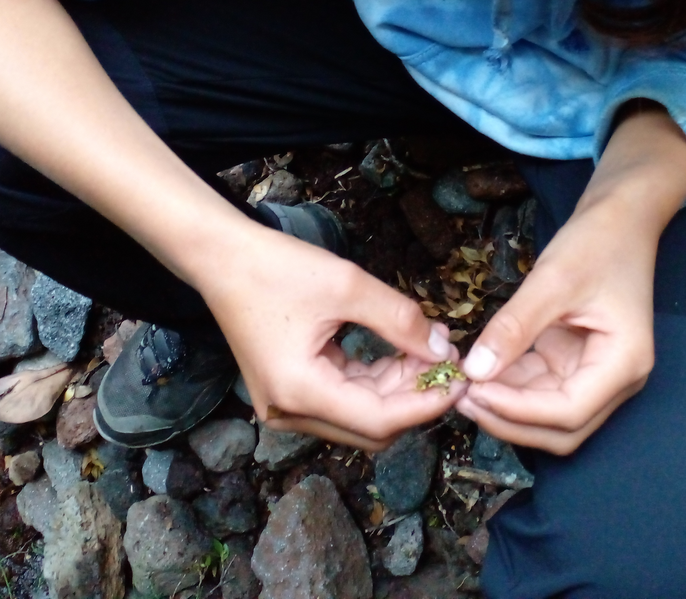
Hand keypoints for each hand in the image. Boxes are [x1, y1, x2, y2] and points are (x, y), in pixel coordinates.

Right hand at [194, 220, 467, 450]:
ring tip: (431, 349)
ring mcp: (286, 406)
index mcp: (300, 392)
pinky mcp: (288, 392)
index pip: (379, 420)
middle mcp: (289, 412)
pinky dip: (374, 380)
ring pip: (360, 414)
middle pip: (371, 427)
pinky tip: (401, 352)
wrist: (223, 258)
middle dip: (415, 398)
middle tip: (450, 363)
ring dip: (398, 388)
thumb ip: (400, 319)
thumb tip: (443, 348)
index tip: (461, 381)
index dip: (426, 405)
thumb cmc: (278, 268)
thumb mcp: (347, 286)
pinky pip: (343, 398)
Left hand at [455, 106, 685, 454]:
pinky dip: (511, 385)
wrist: (621, 217)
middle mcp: (615, 379)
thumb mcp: (553, 280)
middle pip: (561, 428)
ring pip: (548, 414)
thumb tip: (475, 371)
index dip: (519, 412)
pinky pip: (541, 387)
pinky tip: (480, 371)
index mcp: (623, 363)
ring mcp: (597, 372)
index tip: (474, 393)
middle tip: (461, 397)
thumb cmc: (597, 242)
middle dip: (511, 420)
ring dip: (507, 406)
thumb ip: (515, 327)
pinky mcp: (577, 361)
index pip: (568, 412)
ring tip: (462, 386)